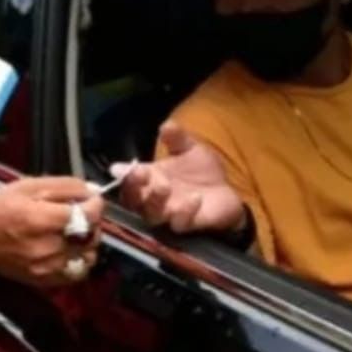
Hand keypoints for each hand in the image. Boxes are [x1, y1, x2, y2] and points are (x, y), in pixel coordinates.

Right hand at [0, 177, 103, 287]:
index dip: (96, 203)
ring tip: (74, 230)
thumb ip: (61, 186)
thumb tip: (90, 190)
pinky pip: (78, 271)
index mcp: (40, 219)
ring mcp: (48, 266)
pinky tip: (67, 247)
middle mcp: (47, 246)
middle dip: (92, 220)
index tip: (92, 198)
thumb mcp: (24, 186)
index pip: (88, 214)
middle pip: (92, 234)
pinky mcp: (46, 280)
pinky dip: (79, 258)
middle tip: (79, 211)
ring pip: (89, 254)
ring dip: (87, 240)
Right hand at [112, 121, 244, 233]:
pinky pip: (180, 223)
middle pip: (133, 200)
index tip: (124, 167)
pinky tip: (196, 198)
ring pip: (152, 215)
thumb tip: (166, 126)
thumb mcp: (189, 148)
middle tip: (141, 174)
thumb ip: (177, 137)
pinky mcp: (188, 225)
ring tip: (164, 185)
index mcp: (149, 178)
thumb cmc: (201, 169)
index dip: (124, 175)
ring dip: (154, 201)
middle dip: (133, 188)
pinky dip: (185, 212)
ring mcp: (169, 214)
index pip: (128, 180)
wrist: (226, 189)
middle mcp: (154, 198)